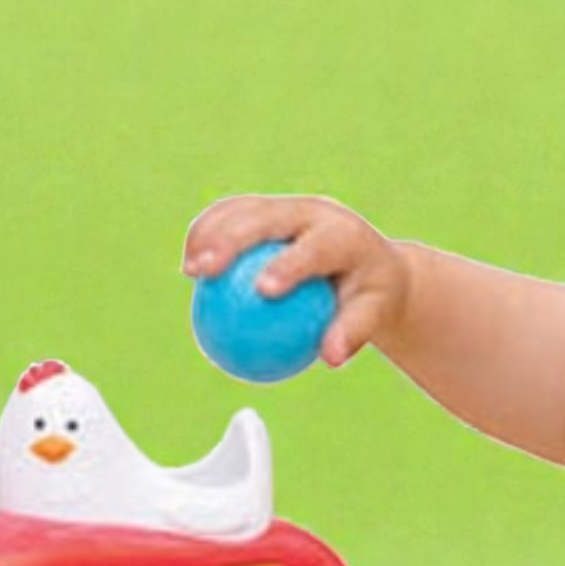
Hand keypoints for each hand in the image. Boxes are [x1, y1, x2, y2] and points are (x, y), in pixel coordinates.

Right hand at [182, 194, 411, 369]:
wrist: (371, 264)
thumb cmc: (370, 297)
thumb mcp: (375, 315)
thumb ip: (353, 332)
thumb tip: (331, 359)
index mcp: (344, 233)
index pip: (315, 246)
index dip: (288, 263)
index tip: (262, 291)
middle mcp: (314, 211)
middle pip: (266, 216)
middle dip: (231, 238)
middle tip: (205, 271)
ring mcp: (288, 205)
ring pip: (242, 210)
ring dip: (210, 232)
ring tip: (189, 269)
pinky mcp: (269, 209)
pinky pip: (232, 217)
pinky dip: (209, 236)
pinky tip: (190, 268)